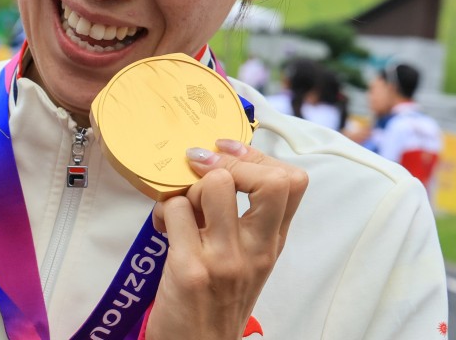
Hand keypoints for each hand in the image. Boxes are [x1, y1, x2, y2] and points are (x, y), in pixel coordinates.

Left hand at [148, 140, 307, 339]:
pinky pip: (175, 210)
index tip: (227, 153)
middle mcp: (256, 250)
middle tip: (202, 170)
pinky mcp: (190, 269)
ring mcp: (225, 260)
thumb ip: (242, 218)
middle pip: (270, 180)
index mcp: (272, 243)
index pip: (292, 181)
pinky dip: (163, 210)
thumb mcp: (245, 260)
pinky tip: (164, 228)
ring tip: (182, 206)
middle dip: (231, 162)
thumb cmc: (217, 301)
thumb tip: (218, 166)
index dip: (257, 156)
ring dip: (190, 186)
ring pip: (214, 186)